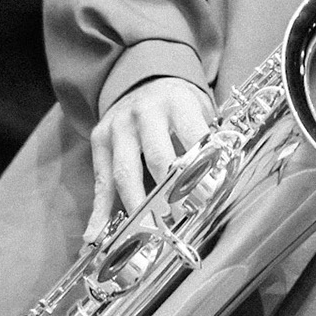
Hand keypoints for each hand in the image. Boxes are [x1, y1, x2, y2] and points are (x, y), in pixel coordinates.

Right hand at [84, 76, 212, 242]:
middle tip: (180, 219)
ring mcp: (119, 126)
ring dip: (137, 206)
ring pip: (125, 173)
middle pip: (158, 158)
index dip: (200, 169)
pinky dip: (99, 210)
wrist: (144, 80)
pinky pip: (100, 180)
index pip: (192, 138)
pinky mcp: (100, 139)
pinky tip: (95, 234)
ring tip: (146, 233)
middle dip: (170, 193)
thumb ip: (207, 141)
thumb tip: (219, 181)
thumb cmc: (179, 106)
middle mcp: (146, 112)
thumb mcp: (200, 111)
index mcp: (178, 104)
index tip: (208, 196)